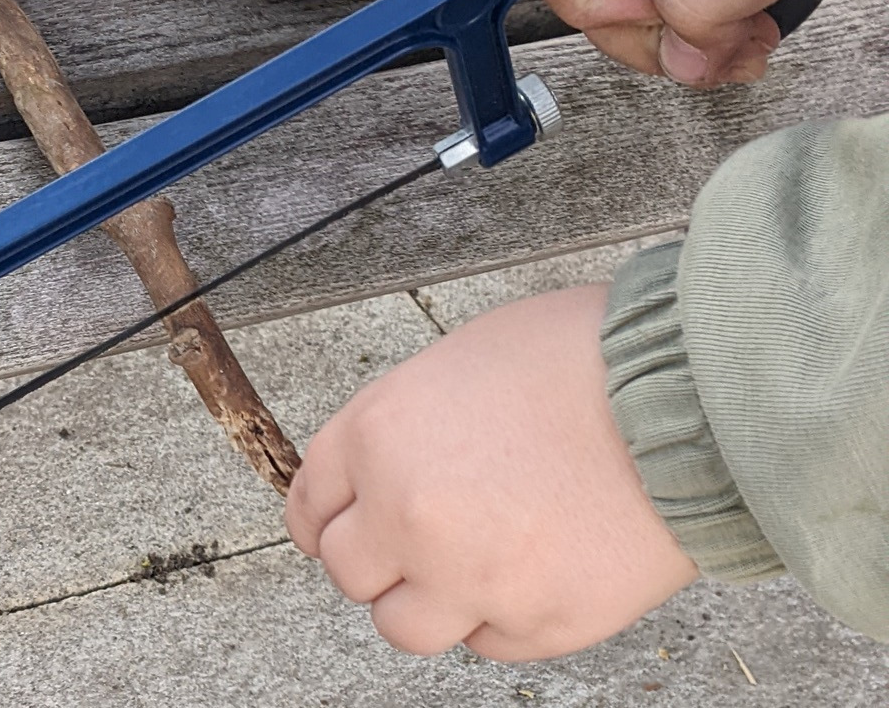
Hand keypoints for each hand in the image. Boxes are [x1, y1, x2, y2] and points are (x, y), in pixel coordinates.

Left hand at [285, 286, 696, 660]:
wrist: (688, 398)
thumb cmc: (581, 356)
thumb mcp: (457, 362)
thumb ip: (404, 427)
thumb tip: (385, 466)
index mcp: (378, 437)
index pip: (310, 504)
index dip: (324, 517)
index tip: (335, 526)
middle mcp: (407, 515)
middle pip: (347, 572)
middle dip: (376, 557)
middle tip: (413, 540)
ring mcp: (470, 578)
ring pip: (403, 626)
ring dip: (426, 599)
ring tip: (469, 564)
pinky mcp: (538, 623)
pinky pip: (487, 641)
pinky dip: (499, 614)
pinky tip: (532, 568)